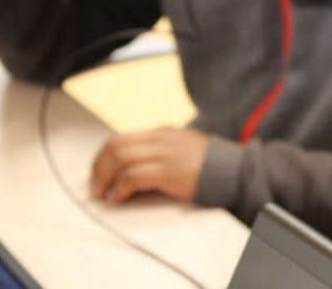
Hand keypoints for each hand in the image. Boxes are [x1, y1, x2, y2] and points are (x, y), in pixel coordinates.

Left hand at [90, 127, 209, 202]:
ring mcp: (164, 153)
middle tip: (95, 187)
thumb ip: (160, 153)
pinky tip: (119, 198)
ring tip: (104, 194)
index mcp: (161, 133)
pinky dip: (120, 188)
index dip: (103, 157)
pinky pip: (133, 176)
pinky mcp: (169, 170)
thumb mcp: (182, 149)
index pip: (121, 138)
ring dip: (105, 178)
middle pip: (115, 146)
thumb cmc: (211, 167)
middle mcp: (160, 139)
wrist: (236, 172)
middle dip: (98, 167)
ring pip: (120, 158)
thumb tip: (131, 172)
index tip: (98, 174)